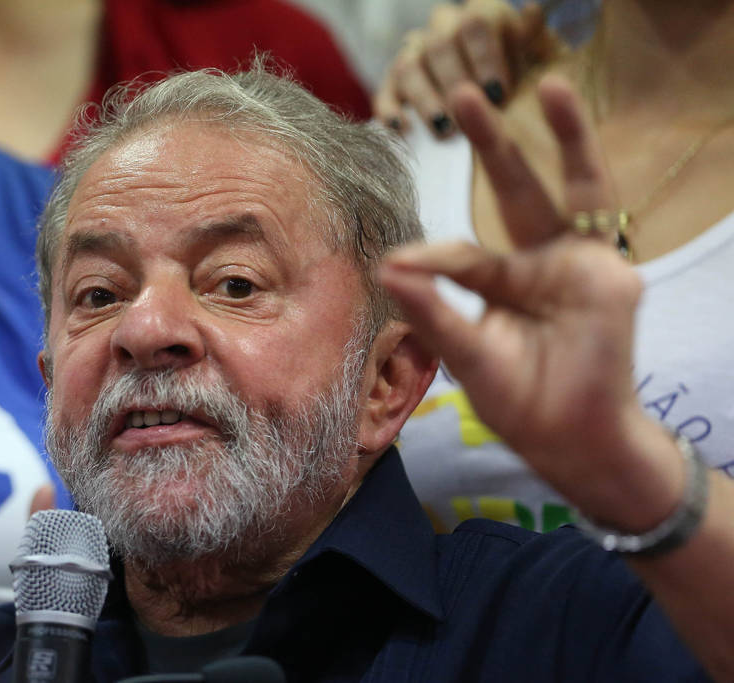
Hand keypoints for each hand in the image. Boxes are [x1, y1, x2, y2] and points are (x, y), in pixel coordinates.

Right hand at [373, 0, 562, 135]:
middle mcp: (444, 28)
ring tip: (444, 131)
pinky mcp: (393, 85)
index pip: (476, 21)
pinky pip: (385, 92)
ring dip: (426, 100)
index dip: (484, 57)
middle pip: (439, 43)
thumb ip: (538, 39)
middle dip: (454, 82)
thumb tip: (533, 10)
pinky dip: (390, 111)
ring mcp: (416, 55)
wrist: (500, 109)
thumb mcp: (543, 61)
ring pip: (409, 66)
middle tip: (468, 116)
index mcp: (482, 15)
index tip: (498, 94)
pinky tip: (405, 131)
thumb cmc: (527, 83)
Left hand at [379, 76, 682, 528]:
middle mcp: (542, 263)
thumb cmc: (519, 402)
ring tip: (550, 84)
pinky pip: (595, 223)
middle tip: (459, 93)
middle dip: (494, 144)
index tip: (397, 265)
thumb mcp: (465, 355)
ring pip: (575, 188)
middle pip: (517, 192)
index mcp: (503, 282)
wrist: (571, 444)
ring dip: (566, 135)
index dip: (431, 258)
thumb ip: (433, 313)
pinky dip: (583, 166)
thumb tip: (388, 266)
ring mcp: (581, 265)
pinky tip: (564, 120)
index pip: (464, 253)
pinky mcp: (612, 278)